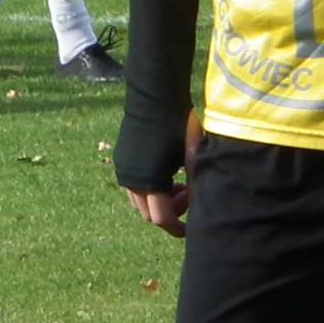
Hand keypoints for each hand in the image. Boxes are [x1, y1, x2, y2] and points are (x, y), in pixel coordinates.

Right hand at [121, 109, 206, 238]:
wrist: (155, 94)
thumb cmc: (179, 124)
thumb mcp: (192, 159)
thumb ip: (194, 186)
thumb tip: (201, 207)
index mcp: (150, 182)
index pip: (161, 219)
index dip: (177, 227)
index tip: (190, 229)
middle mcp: (131, 179)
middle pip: (147, 214)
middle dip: (168, 212)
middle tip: (186, 194)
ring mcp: (123, 168)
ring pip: (139, 200)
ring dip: (156, 200)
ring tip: (176, 182)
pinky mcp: (121, 157)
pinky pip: (133, 184)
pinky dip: (148, 187)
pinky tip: (164, 170)